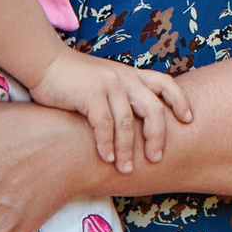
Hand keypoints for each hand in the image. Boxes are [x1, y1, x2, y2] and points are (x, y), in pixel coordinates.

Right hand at [33, 48, 193, 174]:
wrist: (44, 62)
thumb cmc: (74, 78)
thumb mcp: (106, 81)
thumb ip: (122, 95)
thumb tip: (135, 123)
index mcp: (131, 74)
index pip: (166, 83)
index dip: (180, 101)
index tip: (187, 120)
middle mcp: (125, 78)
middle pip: (153, 108)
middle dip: (157, 136)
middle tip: (156, 158)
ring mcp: (109, 84)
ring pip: (127, 122)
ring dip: (127, 149)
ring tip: (125, 169)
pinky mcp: (90, 93)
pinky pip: (104, 124)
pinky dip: (107, 144)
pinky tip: (107, 158)